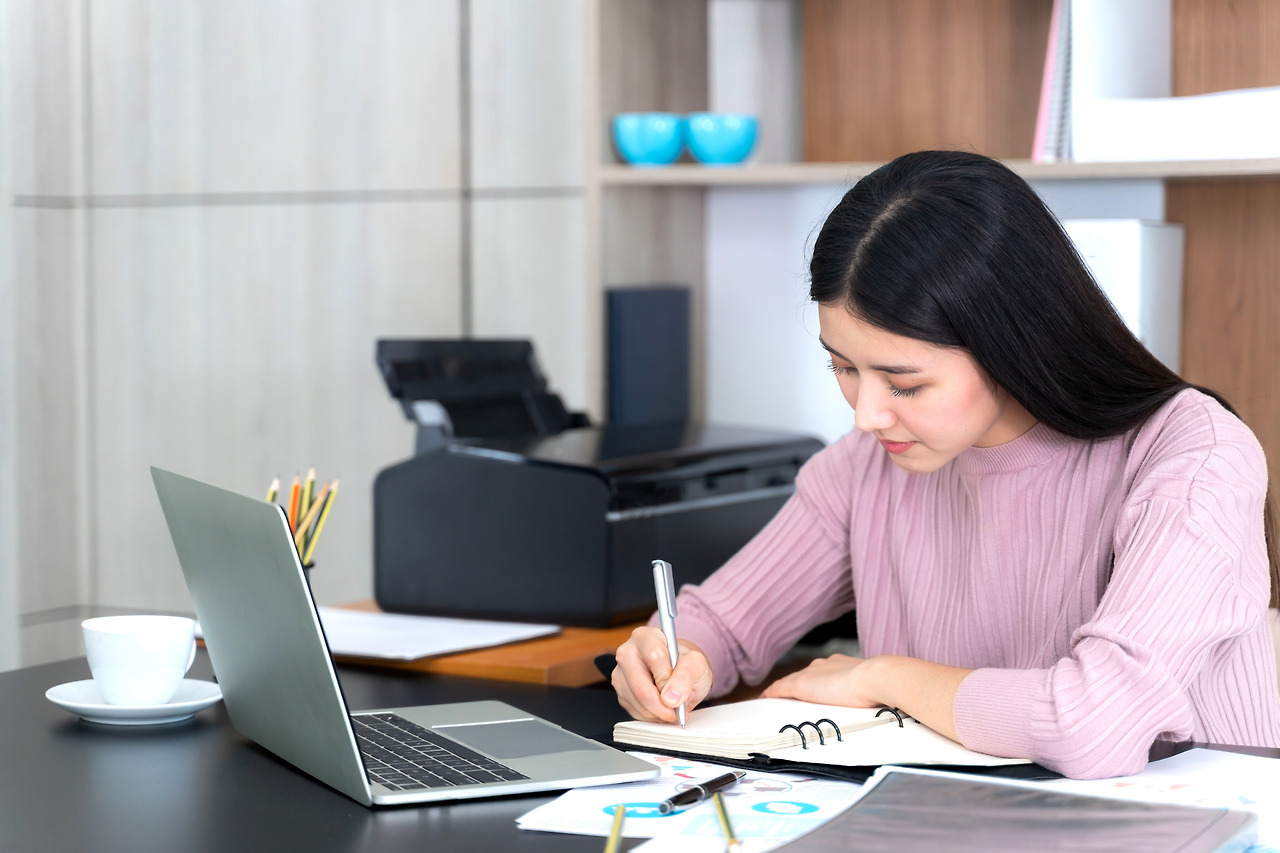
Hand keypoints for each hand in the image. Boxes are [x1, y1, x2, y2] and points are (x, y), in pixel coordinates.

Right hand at [612, 626, 712, 723]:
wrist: (679, 671)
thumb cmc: (685, 663)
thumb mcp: (696, 664)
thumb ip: (686, 676)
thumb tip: (671, 697)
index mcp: (646, 637)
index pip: (655, 657)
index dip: (669, 680)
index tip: (680, 692)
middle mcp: (627, 652)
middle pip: (641, 686)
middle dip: (663, 705)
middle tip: (678, 710)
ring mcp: (620, 673)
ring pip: (638, 702)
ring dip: (659, 712)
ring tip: (672, 706)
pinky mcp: (620, 692)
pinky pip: (635, 711)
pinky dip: (652, 716)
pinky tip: (661, 707)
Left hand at [763, 654, 971, 741]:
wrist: (885, 677)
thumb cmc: (894, 685)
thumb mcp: (891, 689)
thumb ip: (892, 693)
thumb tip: (913, 701)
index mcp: (848, 665)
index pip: (829, 672)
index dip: (823, 680)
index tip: (820, 688)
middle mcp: (829, 665)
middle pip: (809, 674)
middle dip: (800, 684)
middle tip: (792, 697)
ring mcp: (815, 674)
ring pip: (792, 682)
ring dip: (784, 691)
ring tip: (774, 702)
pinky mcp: (804, 684)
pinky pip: (781, 689)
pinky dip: (772, 695)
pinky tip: (764, 700)